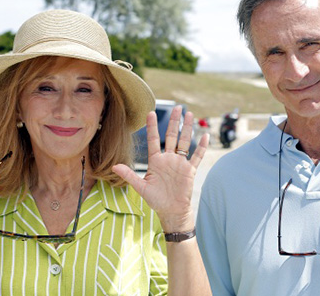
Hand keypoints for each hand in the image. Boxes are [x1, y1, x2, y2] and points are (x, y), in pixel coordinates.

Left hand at [112, 106, 208, 231]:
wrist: (172, 211)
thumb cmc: (156, 200)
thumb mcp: (141, 187)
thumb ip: (129, 175)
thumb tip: (114, 167)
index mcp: (156, 161)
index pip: (154, 140)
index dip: (152, 126)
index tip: (150, 113)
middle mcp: (168, 159)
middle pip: (172, 136)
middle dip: (174, 122)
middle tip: (177, 107)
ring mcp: (180, 163)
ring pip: (185, 142)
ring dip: (187, 129)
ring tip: (189, 115)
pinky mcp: (190, 170)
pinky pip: (197, 156)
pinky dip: (201, 147)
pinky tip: (205, 136)